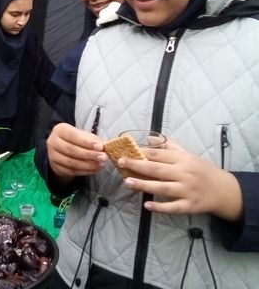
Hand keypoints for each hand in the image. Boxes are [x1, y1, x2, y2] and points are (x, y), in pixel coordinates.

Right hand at [46, 123, 106, 181]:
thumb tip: (105, 146)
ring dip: (88, 165)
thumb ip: (93, 140)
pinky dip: (84, 172)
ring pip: (71, 163)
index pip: (73, 136)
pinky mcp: (56, 168)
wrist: (63, 150)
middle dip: (89, 155)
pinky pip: (71, 171)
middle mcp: (52, 142)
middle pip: (71, 150)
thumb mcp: (83, 135)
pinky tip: (94, 170)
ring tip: (101, 165)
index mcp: (59, 130)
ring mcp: (52, 156)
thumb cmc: (76, 140)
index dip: (87, 142)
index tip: (101, 147)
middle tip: (103, 158)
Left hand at [118, 138, 242, 221]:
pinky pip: (173, 207)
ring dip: (144, 185)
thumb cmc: (201, 170)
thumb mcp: (188, 154)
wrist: (224, 190)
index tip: (125, 152)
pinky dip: (160, 207)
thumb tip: (148, 138)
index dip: (141, 153)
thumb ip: (168, 145)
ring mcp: (187, 190)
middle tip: (120, 163)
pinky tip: (147, 205)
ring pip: (162, 187)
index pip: (158, 154)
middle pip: (157, 169)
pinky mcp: (190, 205)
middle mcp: (184, 173)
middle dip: (137, 166)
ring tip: (127, 182)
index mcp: (182, 159)